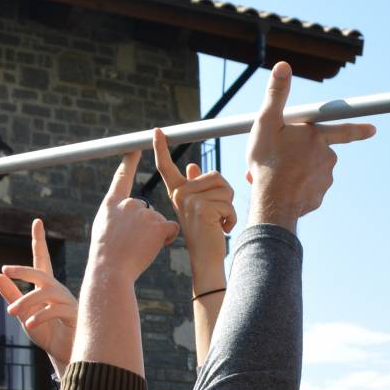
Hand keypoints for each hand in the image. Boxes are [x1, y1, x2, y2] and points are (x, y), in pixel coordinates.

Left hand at [0, 218, 75, 373]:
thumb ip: (11, 295)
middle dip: (24, 270)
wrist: (65, 354)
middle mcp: (58, 290)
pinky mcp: (74, 316)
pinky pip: (55, 311)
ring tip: (12, 312)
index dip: (39, 241)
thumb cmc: (47, 333)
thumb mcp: (22, 315)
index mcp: (46, 287)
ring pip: (46, 293)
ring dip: (26, 301)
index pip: (41, 260)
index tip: (37, 222)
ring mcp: (67, 302)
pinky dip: (40, 316)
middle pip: (41, 273)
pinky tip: (28, 323)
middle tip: (6, 269)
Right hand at [87, 150, 178, 285]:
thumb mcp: (104, 230)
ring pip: (159, 222)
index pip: (121, 178)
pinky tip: (152, 247)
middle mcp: (128, 203)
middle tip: (132, 243)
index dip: (130, 162)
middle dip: (145, 227)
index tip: (136, 148)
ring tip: (138, 248)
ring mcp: (143, 213)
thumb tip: (134, 210)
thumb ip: (117, 216)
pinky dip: (166, 239)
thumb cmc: (106, 256)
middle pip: (146, 211)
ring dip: (155, 235)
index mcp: (111, 204)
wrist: (110, 269)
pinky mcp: (158, 224)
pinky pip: (171, 229)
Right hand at [150, 127, 235, 270]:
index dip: (160, 148)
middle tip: (217, 214)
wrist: (206, 258)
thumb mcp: (198, 207)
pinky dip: (232, 217)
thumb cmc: (206, 233)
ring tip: (218, 221)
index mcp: (177, 191)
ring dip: (229, 206)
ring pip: (225, 188)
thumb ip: (194, 185)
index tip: (157, 131)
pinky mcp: (202, 208)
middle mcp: (180, 193)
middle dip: (225, 194)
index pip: (166, 166)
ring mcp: (189, 200)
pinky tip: (222, 229)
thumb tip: (192, 166)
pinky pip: (228, 203)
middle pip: (215, 176)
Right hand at [245, 61, 374, 229]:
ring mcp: (325, 179)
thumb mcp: (267, 122)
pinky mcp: (318, 197)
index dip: (359, 129)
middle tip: (277, 156)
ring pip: (311, 169)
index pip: (344, 130)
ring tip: (275, 172)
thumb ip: (277, 94)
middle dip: (298, 153)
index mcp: (318, 137)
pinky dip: (297, 186)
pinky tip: (282, 187)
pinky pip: (308, 187)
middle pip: (316, 150)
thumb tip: (283, 66)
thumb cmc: (269, 161)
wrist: (273, 202)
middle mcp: (327, 158)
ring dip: (295, 169)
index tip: (373, 130)